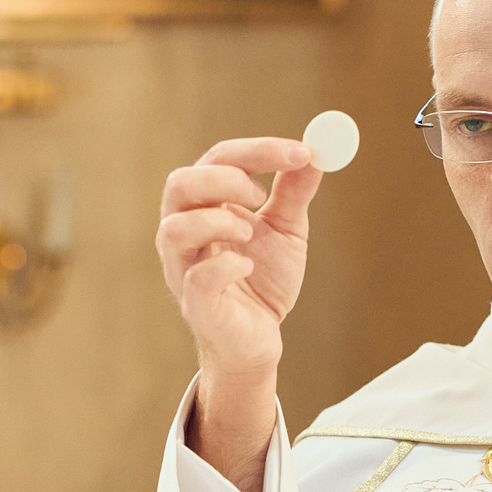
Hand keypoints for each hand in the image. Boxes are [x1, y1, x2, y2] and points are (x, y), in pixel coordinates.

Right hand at [155, 137, 321, 491]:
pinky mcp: (196, 305)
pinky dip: (225, 266)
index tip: (301, 152)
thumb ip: (294, 193)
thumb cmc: (262, 282)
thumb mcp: (286, 230)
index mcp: (204, 206)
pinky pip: (198, 279)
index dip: (258, 151)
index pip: (218, 160)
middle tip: (262, 193)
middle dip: (224, 178)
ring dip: (217, 220)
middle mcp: (184, 234)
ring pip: (174, 229)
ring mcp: (184, 270)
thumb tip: (317, 153)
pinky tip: (248, 268)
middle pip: (180, 183)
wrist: (259, 341)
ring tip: (249, 233)